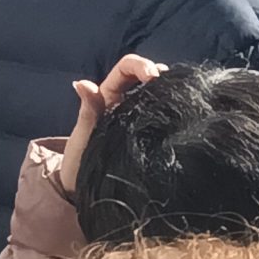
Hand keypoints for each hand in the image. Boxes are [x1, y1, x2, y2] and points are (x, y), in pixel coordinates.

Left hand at [58, 53, 167, 194]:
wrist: (83, 193)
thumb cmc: (78, 165)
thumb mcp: (83, 138)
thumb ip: (87, 112)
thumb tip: (82, 83)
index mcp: (106, 97)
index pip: (125, 69)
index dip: (140, 66)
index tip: (153, 75)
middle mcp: (123, 102)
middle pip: (144, 76)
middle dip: (159, 73)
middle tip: (171, 84)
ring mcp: (137, 117)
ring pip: (155, 92)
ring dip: (168, 88)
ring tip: (179, 93)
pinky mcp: (148, 134)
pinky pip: (161, 114)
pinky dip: (171, 108)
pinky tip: (180, 112)